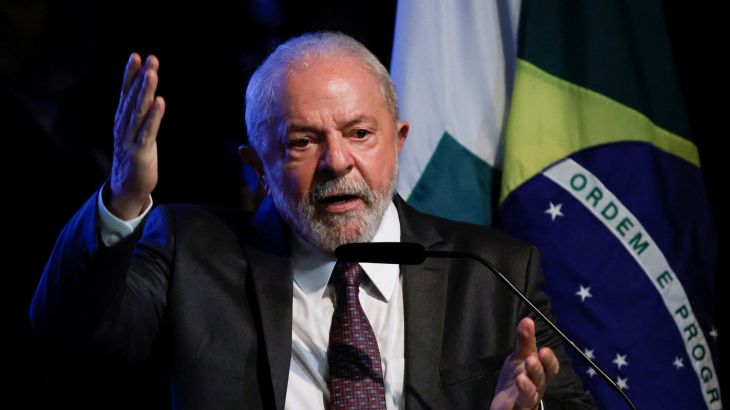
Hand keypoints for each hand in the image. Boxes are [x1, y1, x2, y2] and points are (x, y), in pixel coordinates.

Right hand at [109, 53, 165, 219]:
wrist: (127, 187)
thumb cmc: (134, 157)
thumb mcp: (135, 132)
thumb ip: (139, 115)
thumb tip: (148, 95)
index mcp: (122, 120)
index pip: (126, 93)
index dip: (130, 74)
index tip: (137, 56)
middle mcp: (123, 126)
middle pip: (133, 97)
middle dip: (142, 77)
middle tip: (151, 59)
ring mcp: (130, 138)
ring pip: (138, 111)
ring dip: (146, 92)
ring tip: (153, 74)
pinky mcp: (140, 151)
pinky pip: (147, 131)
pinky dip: (154, 116)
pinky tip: (160, 103)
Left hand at [490, 317, 559, 409]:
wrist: (507, 403)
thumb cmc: (517, 378)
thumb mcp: (519, 357)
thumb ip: (525, 341)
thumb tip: (527, 319)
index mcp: (540, 372)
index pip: (550, 366)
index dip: (549, 360)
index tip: (543, 350)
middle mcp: (538, 386)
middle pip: (542, 378)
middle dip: (538, 369)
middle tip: (532, 359)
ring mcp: (530, 398)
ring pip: (533, 392)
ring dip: (529, 384)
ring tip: (521, 376)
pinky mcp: (520, 407)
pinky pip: (524, 402)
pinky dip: (522, 394)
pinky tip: (518, 385)